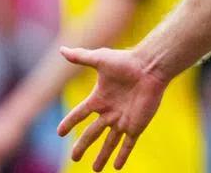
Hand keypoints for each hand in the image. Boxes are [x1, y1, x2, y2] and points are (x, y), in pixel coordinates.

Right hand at [56, 46, 167, 171]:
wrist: (151, 67)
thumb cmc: (126, 61)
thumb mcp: (100, 59)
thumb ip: (80, 57)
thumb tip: (61, 49)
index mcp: (99, 98)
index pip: (79, 114)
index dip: (69, 122)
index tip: (59, 132)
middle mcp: (110, 111)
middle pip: (92, 133)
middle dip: (82, 146)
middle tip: (74, 158)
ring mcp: (123, 119)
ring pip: (109, 142)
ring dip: (102, 156)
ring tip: (95, 170)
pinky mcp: (136, 125)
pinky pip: (127, 144)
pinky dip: (122, 155)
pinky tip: (117, 167)